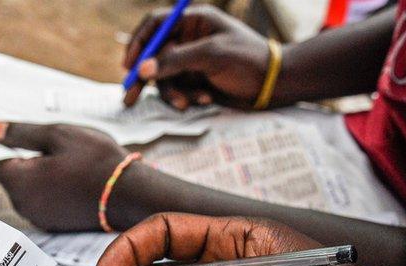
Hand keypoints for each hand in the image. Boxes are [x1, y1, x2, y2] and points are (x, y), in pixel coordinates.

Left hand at [0, 121, 128, 230]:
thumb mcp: (58, 135)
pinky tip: (47, 163)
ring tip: (24, 141)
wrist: (131, 196)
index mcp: (20, 182)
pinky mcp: (52, 220)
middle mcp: (23, 204)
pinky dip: (36, 178)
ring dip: (21, 165)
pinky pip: (36, 194)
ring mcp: (38, 215)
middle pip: (3, 172)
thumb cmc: (98, 162)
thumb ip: (21, 133)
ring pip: (21, 184)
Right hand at [123, 5, 270, 107]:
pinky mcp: (196, 80)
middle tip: (129, 98)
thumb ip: (175, 60)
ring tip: (188, 103)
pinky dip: (187, 97)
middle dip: (143, 78)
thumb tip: (142, 69)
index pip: (155, 24)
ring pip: (165, 78)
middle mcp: (189, 39)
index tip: (129, 65)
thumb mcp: (211, 55)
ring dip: (173, 92)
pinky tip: (206, 99)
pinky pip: (179, 90)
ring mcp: (191, 61)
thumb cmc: (248, 60)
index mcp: (194, 21)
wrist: (275, 85)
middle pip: (153, 55)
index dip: (138, 43)